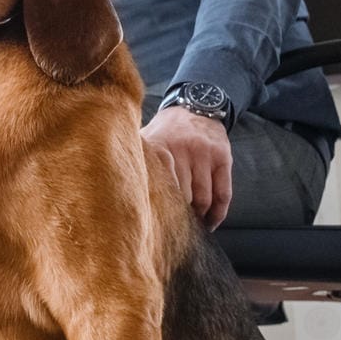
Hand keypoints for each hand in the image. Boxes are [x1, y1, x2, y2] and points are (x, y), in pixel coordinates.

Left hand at [143, 105, 233, 227]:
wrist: (194, 106)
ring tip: (192, 230)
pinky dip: (218, 214)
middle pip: (182, 198)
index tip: (155, 230)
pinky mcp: (222, 157)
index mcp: (158, 149)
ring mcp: (204, 153)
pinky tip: (211, 223)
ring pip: (204, 199)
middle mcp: (182, 149)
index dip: (159, 213)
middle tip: (173, 233)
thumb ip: (135, 163)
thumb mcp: (146, 140)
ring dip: (199, 219)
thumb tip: (116, 195)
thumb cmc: (164, 133)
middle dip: (179, 218)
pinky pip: (223, 194)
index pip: (159, 189)